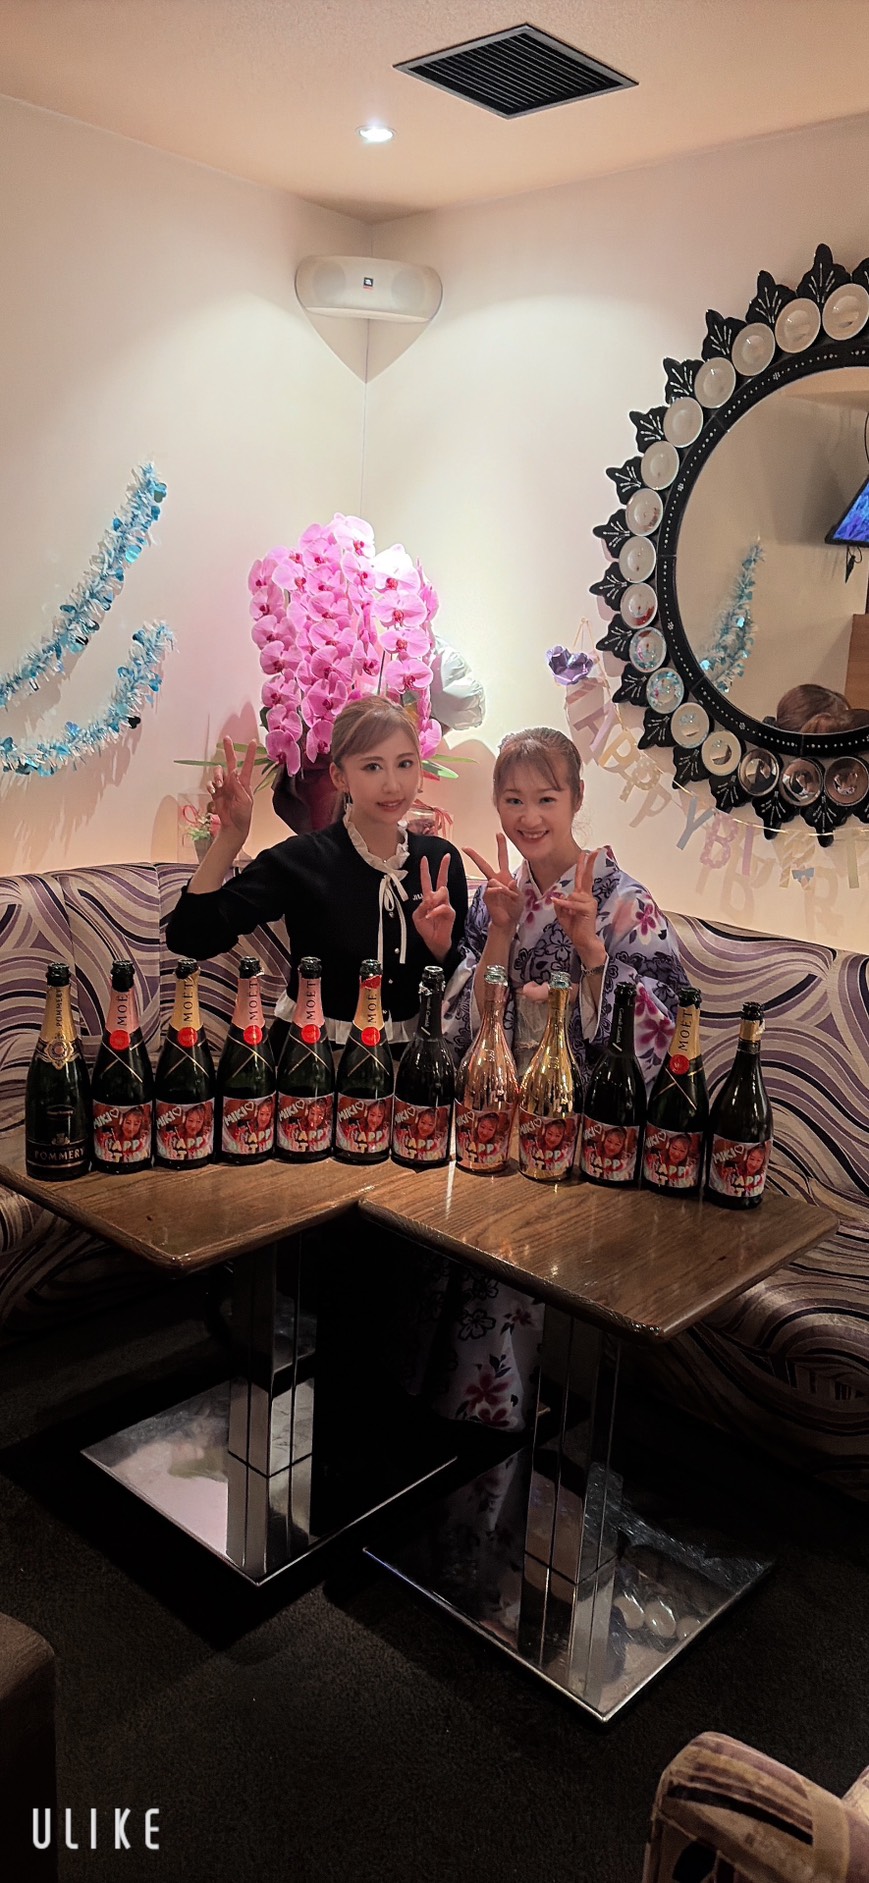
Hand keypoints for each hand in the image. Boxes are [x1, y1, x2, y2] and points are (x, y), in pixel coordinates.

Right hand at [207, 738, 255, 843]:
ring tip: (219, 784)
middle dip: (229, 750)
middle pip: (230, 762)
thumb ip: (238, 787)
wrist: (233, 826)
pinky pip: (210, 783)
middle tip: (226, 739)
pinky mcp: (216, 792)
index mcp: (244, 783)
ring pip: (218, 772)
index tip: (253, 742)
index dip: (250, 754)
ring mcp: (224, 786)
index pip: (247, 765)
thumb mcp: (244, 801)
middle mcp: (234, 781)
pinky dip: (210, 785)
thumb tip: (233, 773)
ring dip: (217, 775)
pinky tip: (213, 790)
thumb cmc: (243, 815)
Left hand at [412, 855, 454, 962]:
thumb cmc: (426, 929)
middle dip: (443, 868)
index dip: (426, 870)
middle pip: (442, 880)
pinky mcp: (450, 912)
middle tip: (446, 857)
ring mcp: (445, 905)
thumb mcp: (417, 916)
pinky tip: (431, 916)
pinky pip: (443, 907)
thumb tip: (429, 899)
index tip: (425, 859)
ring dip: (434, 898)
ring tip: (429, 909)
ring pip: (442, 892)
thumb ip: (421, 906)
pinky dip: (436, 911)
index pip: (428, 881)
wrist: (434, 942)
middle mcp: (439, 899)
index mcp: (429, 898)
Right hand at [463, 834, 523, 936]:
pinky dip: (500, 892)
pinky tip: (504, 897)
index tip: (499, 834)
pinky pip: (491, 889)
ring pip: (493, 881)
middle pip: (484, 865)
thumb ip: (515, 888)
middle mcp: (495, 880)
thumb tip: (509, 881)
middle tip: (466, 848)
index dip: (501, 846)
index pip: (502, 858)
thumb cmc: (514, 908)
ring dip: (505, 889)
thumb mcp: (520, 896)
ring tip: (511, 897)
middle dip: (475, 856)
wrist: (508, 922)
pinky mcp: (487, 897)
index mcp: (504, 876)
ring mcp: (490, 888)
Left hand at [551, 849, 605, 967]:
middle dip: (588, 864)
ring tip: (570, 917)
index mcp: (581, 897)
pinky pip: (572, 903)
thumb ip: (560, 904)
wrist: (583, 942)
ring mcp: (589, 902)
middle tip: (593, 851)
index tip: (586, 854)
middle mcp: (587, 897)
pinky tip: (558, 903)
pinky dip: (564, 905)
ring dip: (566, 905)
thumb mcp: (562, 915)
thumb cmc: (575, 929)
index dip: (584, 866)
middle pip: (587, 877)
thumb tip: (559, 895)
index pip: (583, 878)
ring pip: (573, 895)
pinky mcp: (589, 909)